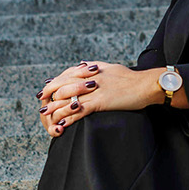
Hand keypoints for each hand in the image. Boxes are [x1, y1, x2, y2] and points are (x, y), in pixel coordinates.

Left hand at [37, 60, 160, 135]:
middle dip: (49, 96)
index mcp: (91, 69)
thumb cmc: (131, 78)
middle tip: (42, 106)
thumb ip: (94, 66)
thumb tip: (82, 65)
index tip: (46, 91)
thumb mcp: (110, 67)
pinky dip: (68, 118)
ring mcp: (94, 90)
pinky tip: (61, 125)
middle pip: (61, 86)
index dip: (53, 83)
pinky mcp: (101, 102)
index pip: (65, 75)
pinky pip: (79, 110)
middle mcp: (89, 78)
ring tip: (46, 116)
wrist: (146, 85)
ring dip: (54, 108)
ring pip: (67, 99)